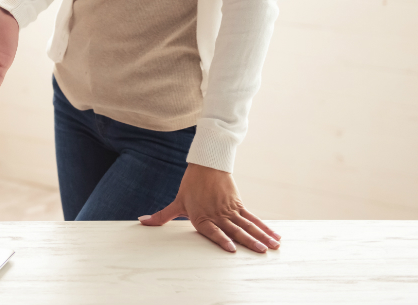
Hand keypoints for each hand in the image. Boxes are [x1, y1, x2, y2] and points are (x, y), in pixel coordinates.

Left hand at [140, 163, 280, 252]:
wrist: (206, 165)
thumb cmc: (190, 186)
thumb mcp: (177, 202)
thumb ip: (162, 216)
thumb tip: (142, 222)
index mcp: (202, 217)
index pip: (212, 231)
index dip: (221, 239)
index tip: (232, 249)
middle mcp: (217, 215)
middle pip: (235, 230)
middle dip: (249, 241)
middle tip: (262, 252)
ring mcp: (230, 210)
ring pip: (248, 225)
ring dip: (261, 236)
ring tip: (273, 247)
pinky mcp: (239, 205)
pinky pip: (253, 218)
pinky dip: (264, 227)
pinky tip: (275, 236)